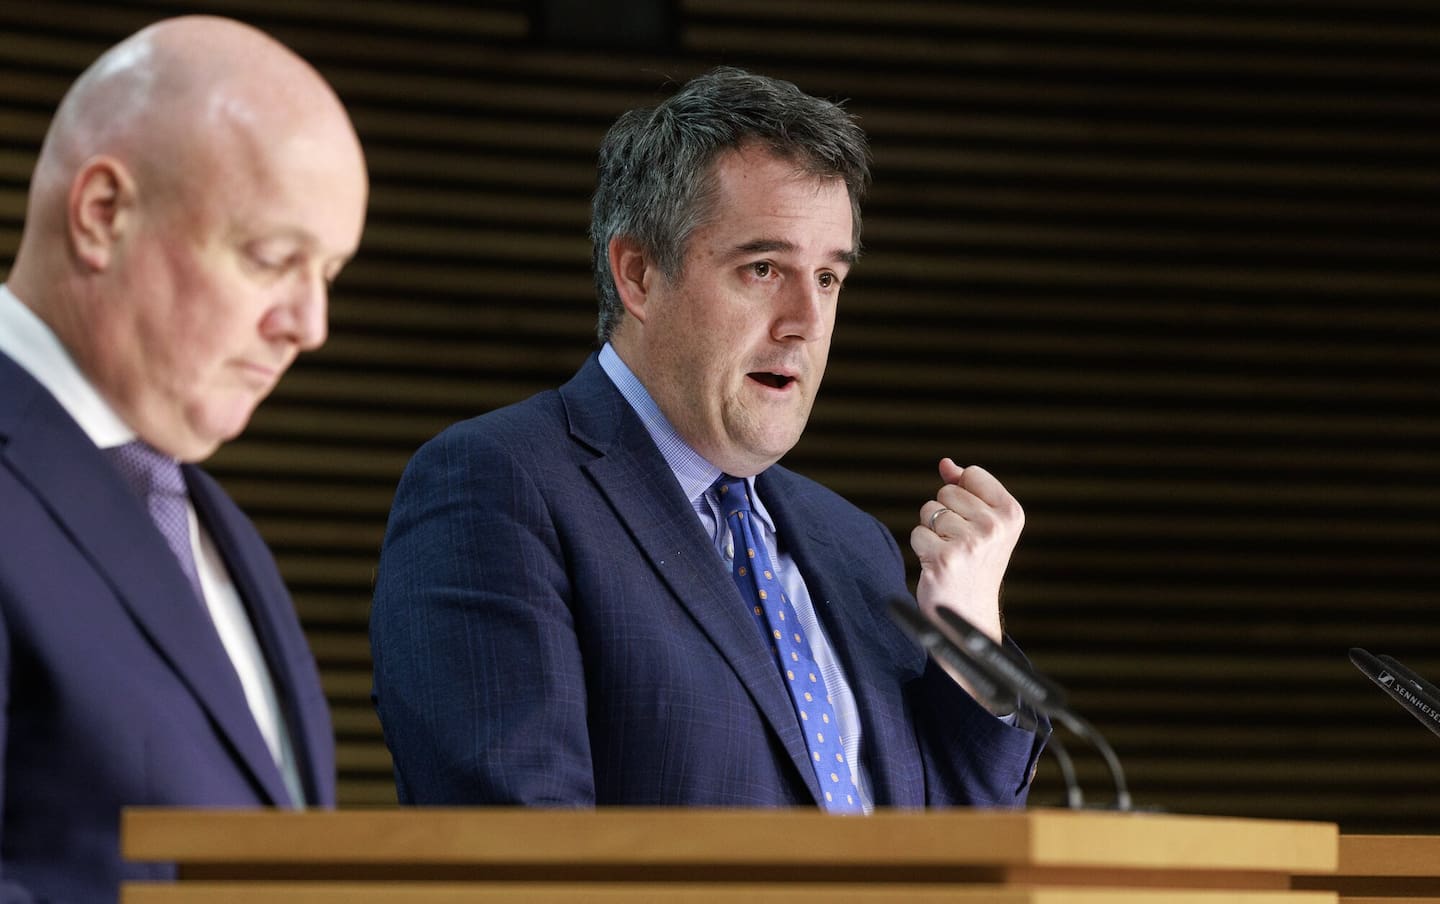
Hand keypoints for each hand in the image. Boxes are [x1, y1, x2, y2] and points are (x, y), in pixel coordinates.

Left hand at [910, 459, 1023, 644]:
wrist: (970, 614)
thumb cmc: (974, 563)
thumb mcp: (981, 522)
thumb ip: (965, 488)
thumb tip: (946, 463)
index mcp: (1011, 513)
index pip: (971, 474)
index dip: (962, 496)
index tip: (973, 522)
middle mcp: (995, 527)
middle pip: (947, 491)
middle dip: (945, 514)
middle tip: (959, 544)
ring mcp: (971, 543)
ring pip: (930, 511)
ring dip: (932, 532)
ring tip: (949, 554)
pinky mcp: (945, 558)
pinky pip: (917, 533)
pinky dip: (921, 548)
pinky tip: (938, 565)